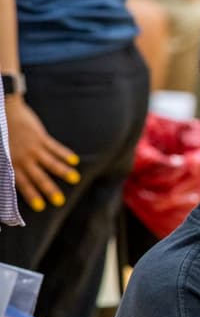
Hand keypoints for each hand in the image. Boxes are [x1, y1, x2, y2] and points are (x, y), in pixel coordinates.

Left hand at [5, 96, 79, 212]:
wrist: (2, 110)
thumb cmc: (0, 132)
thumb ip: (5, 165)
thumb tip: (7, 178)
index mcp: (11, 163)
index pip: (22, 183)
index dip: (32, 195)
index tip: (41, 207)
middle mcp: (23, 158)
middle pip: (39, 177)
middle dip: (50, 189)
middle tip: (60, 201)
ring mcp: (33, 147)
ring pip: (50, 163)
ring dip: (63, 172)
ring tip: (74, 179)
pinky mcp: (40, 137)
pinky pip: (55, 147)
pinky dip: (65, 154)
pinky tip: (74, 161)